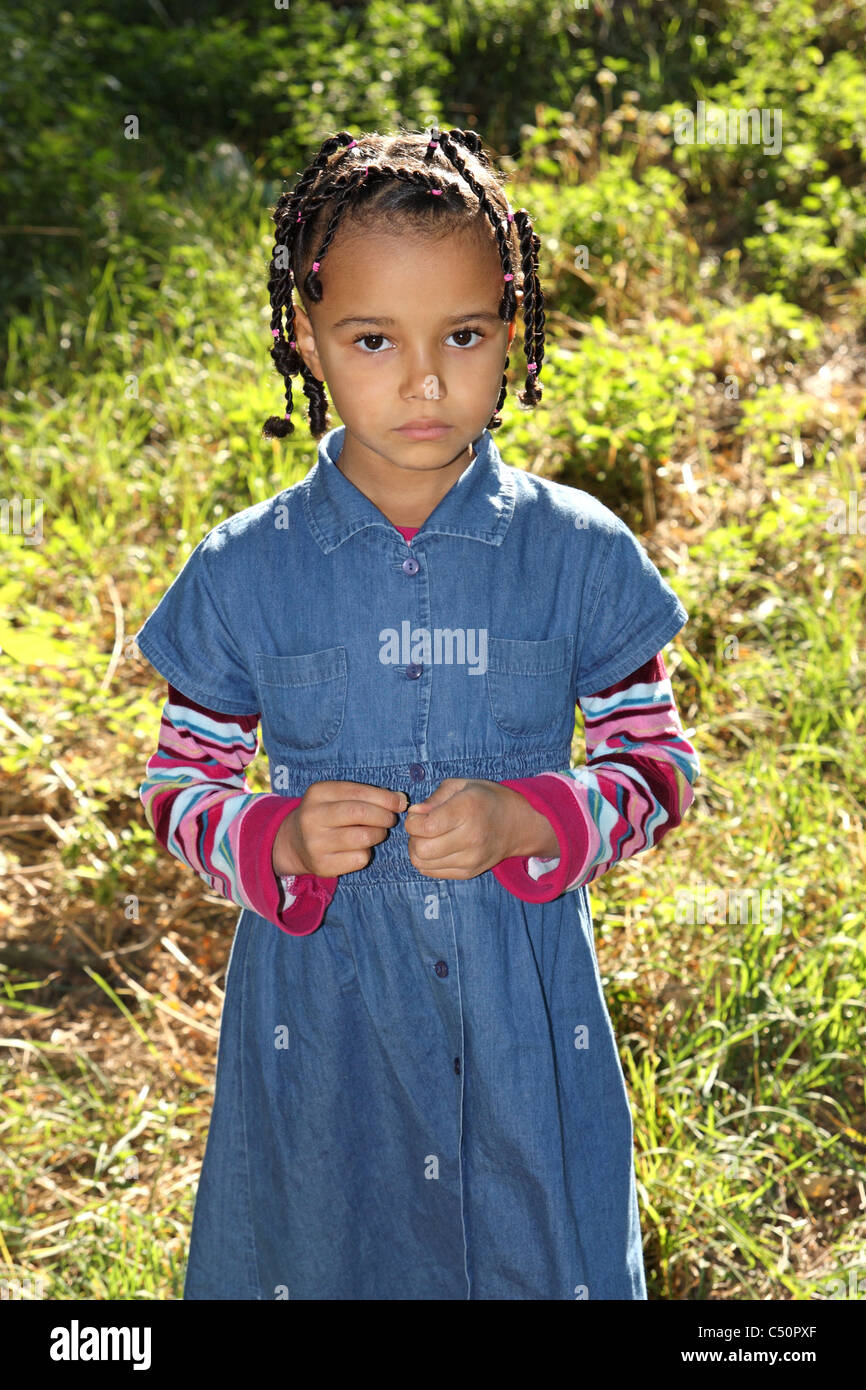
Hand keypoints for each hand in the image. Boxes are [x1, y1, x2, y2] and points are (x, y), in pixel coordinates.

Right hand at [272, 781, 408, 877]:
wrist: (294, 843)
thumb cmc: (327, 815)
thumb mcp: (338, 797)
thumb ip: (367, 795)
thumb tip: (401, 800)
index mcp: (318, 793)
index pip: (359, 792)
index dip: (385, 798)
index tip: (400, 803)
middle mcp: (312, 817)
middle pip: (361, 813)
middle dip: (384, 816)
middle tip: (390, 819)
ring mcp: (315, 843)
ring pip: (363, 837)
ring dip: (379, 834)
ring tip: (378, 832)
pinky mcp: (322, 865)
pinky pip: (359, 859)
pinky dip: (367, 853)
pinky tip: (361, 849)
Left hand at [404, 778, 556, 879]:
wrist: (519, 824)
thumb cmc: (487, 799)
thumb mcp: (463, 785)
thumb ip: (435, 798)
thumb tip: (414, 813)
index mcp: (467, 810)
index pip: (425, 827)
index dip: (413, 821)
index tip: (419, 815)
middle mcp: (470, 837)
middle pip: (421, 849)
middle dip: (413, 837)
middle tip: (422, 828)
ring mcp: (470, 859)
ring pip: (423, 863)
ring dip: (418, 850)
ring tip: (429, 838)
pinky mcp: (469, 872)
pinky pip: (432, 873)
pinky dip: (427, 861)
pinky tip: (436, 849)